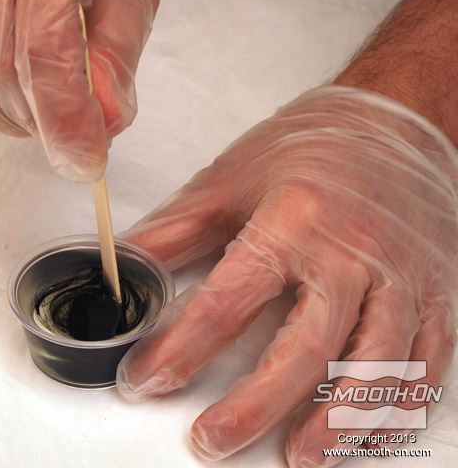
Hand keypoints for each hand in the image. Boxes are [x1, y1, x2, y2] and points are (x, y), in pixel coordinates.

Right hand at [0, 0, 158, 180]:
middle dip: (44, 124)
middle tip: (77, 131)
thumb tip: (103, 122)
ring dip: (8, 118)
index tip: (87, 162)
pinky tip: (5, 95)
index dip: (66, 123)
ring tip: (44, 112)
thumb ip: (117, 53)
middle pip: (1, 75)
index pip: (43, 56)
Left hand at [116, 86, 457, 464]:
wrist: (393, 117)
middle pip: (304, 348)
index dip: (180, 349)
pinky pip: (426, 359)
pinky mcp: (436, 289)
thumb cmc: (309, 146)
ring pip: (376, 365)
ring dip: (335, 421)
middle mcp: (354, 253)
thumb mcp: (229, 179)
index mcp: (295, 220)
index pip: (228, 301)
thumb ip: (176, 230)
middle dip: (254, 405)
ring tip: (297, 457)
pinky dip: (396, 404)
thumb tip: (125, 266)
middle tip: (211, 440)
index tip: (146, 380)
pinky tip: (364, 433)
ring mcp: (402, 276)